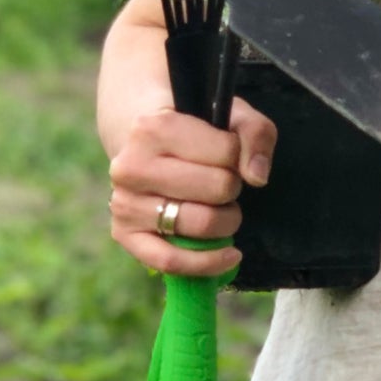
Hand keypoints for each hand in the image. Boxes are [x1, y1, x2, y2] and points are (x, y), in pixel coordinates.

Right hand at [107, 98, 276, 277]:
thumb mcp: (231, 117)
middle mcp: (130, 166)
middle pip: (217, 189)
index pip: (227, 152)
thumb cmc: (193, 132)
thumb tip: (257, 177)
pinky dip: (207, 263)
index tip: (227, 155)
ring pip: (201, 226)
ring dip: (227, 221)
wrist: (143, 146)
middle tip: (222, 183)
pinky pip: (171, 261)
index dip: (239, 156)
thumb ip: (255, 134)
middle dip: (233, 189)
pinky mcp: (123, 234)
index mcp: (153, 128)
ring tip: (221, 208)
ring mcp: (124, 202)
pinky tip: (231, 255)